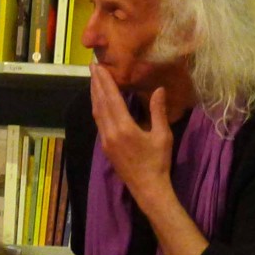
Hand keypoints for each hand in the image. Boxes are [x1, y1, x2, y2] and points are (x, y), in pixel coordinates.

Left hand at [88, 63, 173, 200]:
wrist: (147, 188)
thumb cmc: (158, 162)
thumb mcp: (162, 135)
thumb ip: (158, 111)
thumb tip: (159, 89)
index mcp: (124, 128)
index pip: (111, 98)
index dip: (104, 81)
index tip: (98, 66)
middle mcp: (110, 132)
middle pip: (100, 103)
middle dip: (95, 83)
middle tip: (92, 66)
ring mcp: (105, 140)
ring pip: (96, 112)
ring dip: (94, 94)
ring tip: (93, 79)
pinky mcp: (105, 146)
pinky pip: (98, 121)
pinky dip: (97, 107)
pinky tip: (98, 101)